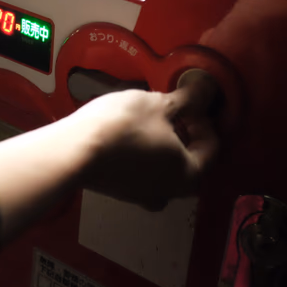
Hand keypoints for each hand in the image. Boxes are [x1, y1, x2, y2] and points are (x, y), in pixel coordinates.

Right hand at [69, 73, 218, 210]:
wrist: (74, 151)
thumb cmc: (124, 126)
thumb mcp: (159, 105)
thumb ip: (189, 100)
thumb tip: (208, 90)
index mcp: (190, 176)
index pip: (211, 148)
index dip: (204, 120)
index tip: (188, 102)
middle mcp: (170, 193)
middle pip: (189, 161)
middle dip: (185, 135)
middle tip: (172, 111)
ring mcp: (143, 197)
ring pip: (164, 169)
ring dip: (164, 145)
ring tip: (150, 121)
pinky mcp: (120, 192)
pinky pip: (142, 172)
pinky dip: (144, 154)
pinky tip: (129, 135)